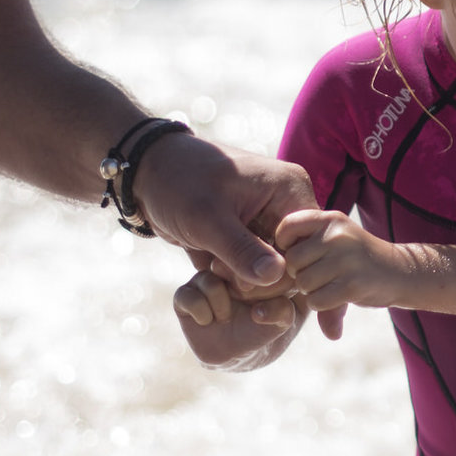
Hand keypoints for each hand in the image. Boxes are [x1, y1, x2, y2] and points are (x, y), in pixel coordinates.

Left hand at [134, 135, 315, 291]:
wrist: (146, 173)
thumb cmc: (177, 182)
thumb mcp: (207, 218)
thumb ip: (241, 250)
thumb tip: (277, 277)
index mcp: (290, 189)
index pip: (309, 244)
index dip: (285, 272)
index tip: (246, 282)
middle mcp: (286, 206)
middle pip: (295, 260)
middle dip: (260, 279)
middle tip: (222, 275)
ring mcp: (269, 222)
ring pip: (274, 269)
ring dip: (245, 280)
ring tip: (213, 269)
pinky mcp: (250, 236)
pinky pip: (254, 268)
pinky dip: (235, 277)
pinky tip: (211, 270)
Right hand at [171, 271, 341, 371]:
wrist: (242, 354)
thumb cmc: (269, 328)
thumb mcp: (285, 319)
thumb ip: (282, 309)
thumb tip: (261, 308)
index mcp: (256, 260)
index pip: (257, 255)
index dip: (267, 278)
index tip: (275, 296)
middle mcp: (229, 263)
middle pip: (230, 262)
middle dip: (244, 289)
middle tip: (248, 301)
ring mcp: (206, 277)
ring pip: (208, 279)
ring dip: (222, 305)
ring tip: (226, 317)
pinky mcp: (186, 294)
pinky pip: (188, 296)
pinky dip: (202, 313)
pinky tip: (208, 321)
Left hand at [274, 208, 415, 312]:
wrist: (402, 272)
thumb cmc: (357, 256)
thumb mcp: (335, 236)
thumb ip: (305, 240)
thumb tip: (265, 261)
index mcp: (330, 218)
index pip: (286, 226)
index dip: (284, 245)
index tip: (298, 255)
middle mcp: (337, 234)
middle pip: (291, 261)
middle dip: (298, 274)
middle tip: (317, 276)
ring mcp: (346, 259)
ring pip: (302, 283)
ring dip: (310, 291)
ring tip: (330, 285)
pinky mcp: (353, 284)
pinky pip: (316, 300)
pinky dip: (322, 304)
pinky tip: (337, 297)